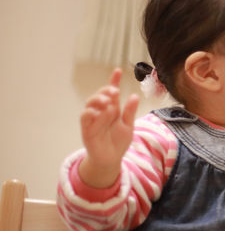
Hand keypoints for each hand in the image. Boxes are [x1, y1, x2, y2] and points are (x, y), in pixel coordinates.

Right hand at [78, 68, 139, 187]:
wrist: (111, 159)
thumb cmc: (118, 142)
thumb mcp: (128, 125)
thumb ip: (130, 112)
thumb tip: (134, 96)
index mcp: (112, 109)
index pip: (112, 93)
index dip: (114, 81)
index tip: (118, 71)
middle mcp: (101, 112)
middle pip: (100, 95)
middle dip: (106, 90)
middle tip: (114, 91)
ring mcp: (93, 120)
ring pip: (90, 103)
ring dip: (98, 99)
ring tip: (108, 101)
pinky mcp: (86, 129)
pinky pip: (84, 118)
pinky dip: (89, 112)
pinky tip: (96, 111)